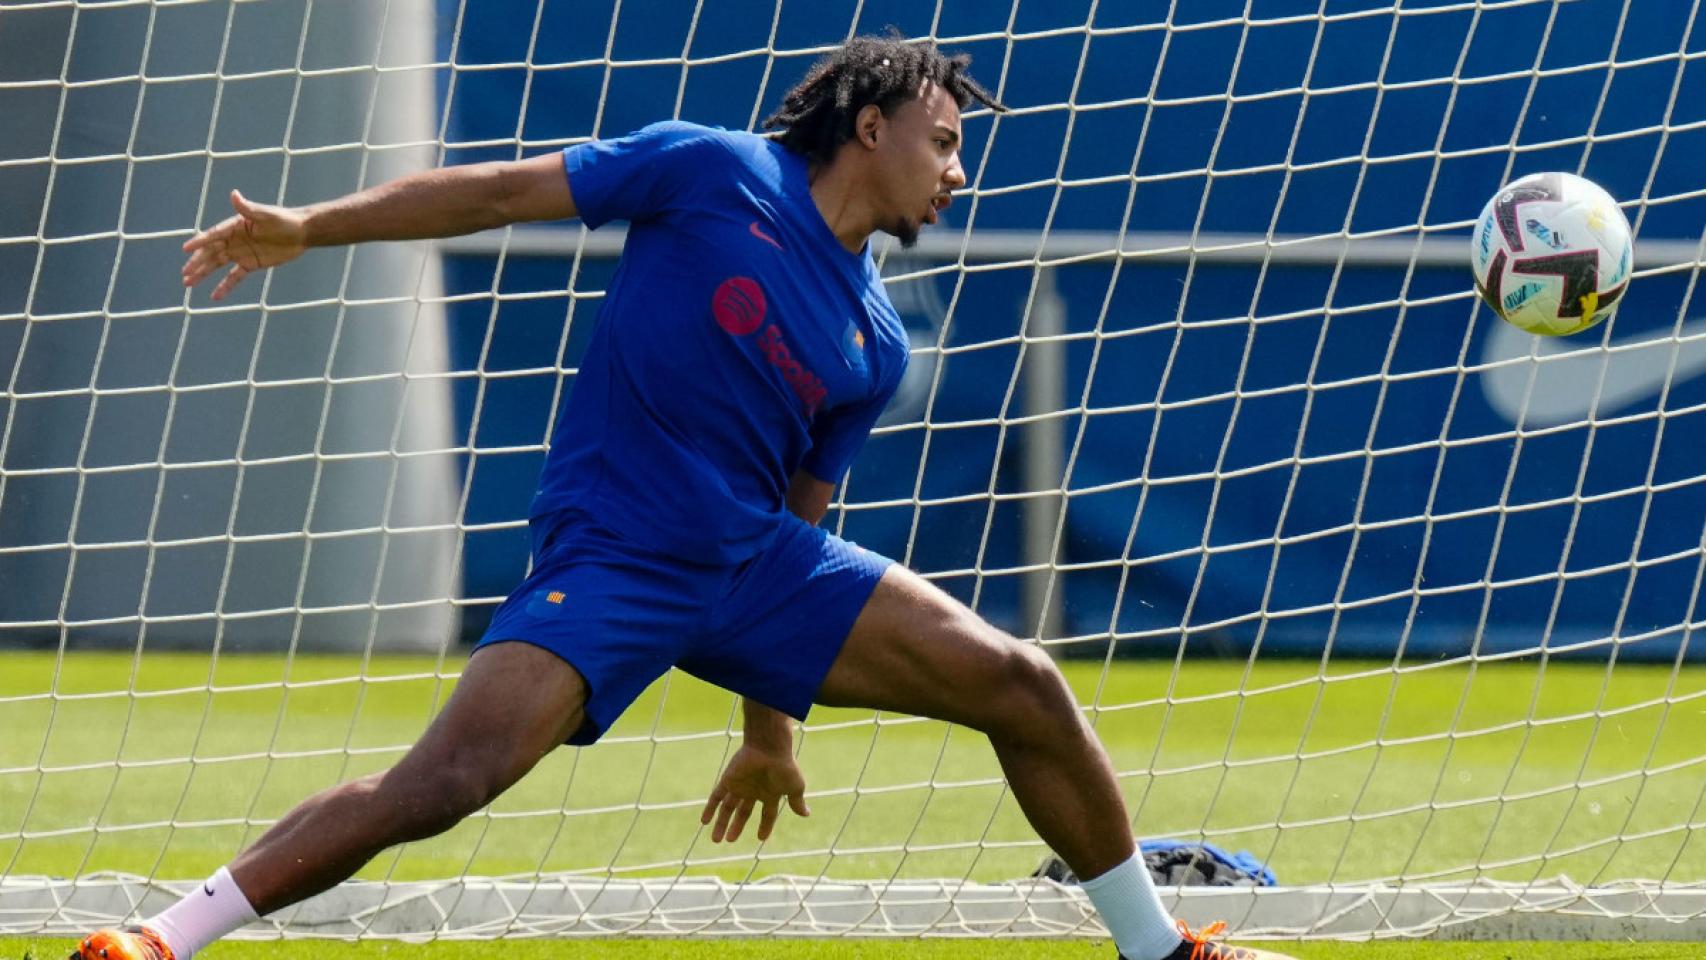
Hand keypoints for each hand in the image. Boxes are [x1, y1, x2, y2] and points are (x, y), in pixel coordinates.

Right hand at [182, 189, 308, 300]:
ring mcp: (240, 253)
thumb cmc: (283, 220)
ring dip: (203, 274)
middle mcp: (233, 240)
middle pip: (211, 252)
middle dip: (197, 263)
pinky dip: (225, 286)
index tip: (186, 249)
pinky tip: (215, 296)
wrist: (301, 233)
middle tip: (184, 273)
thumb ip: (248, 208)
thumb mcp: (266, 214)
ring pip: (217, 265)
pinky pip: (234, 277)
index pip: (213, 235)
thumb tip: (234, 194)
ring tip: (188, 284)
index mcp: (234, 226)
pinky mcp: (250, 264)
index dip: (200, 242)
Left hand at [700, 743, 809, 842]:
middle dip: (736, 827)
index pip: (767, 814)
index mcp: (770, 793)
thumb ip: (797, 802)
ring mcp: (740, 785)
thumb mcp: (795, 787)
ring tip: (716, 840)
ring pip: (728, 808)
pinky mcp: (728, 780)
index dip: (765, 826)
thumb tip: (807, 814)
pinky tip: (704, 821)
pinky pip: (716, 796)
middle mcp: (754, 790)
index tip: (760, 838)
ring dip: (721, 823)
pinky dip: (710, 808)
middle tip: (730, 841)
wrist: (769, 747)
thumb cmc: (784, 767)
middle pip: (743, 812)